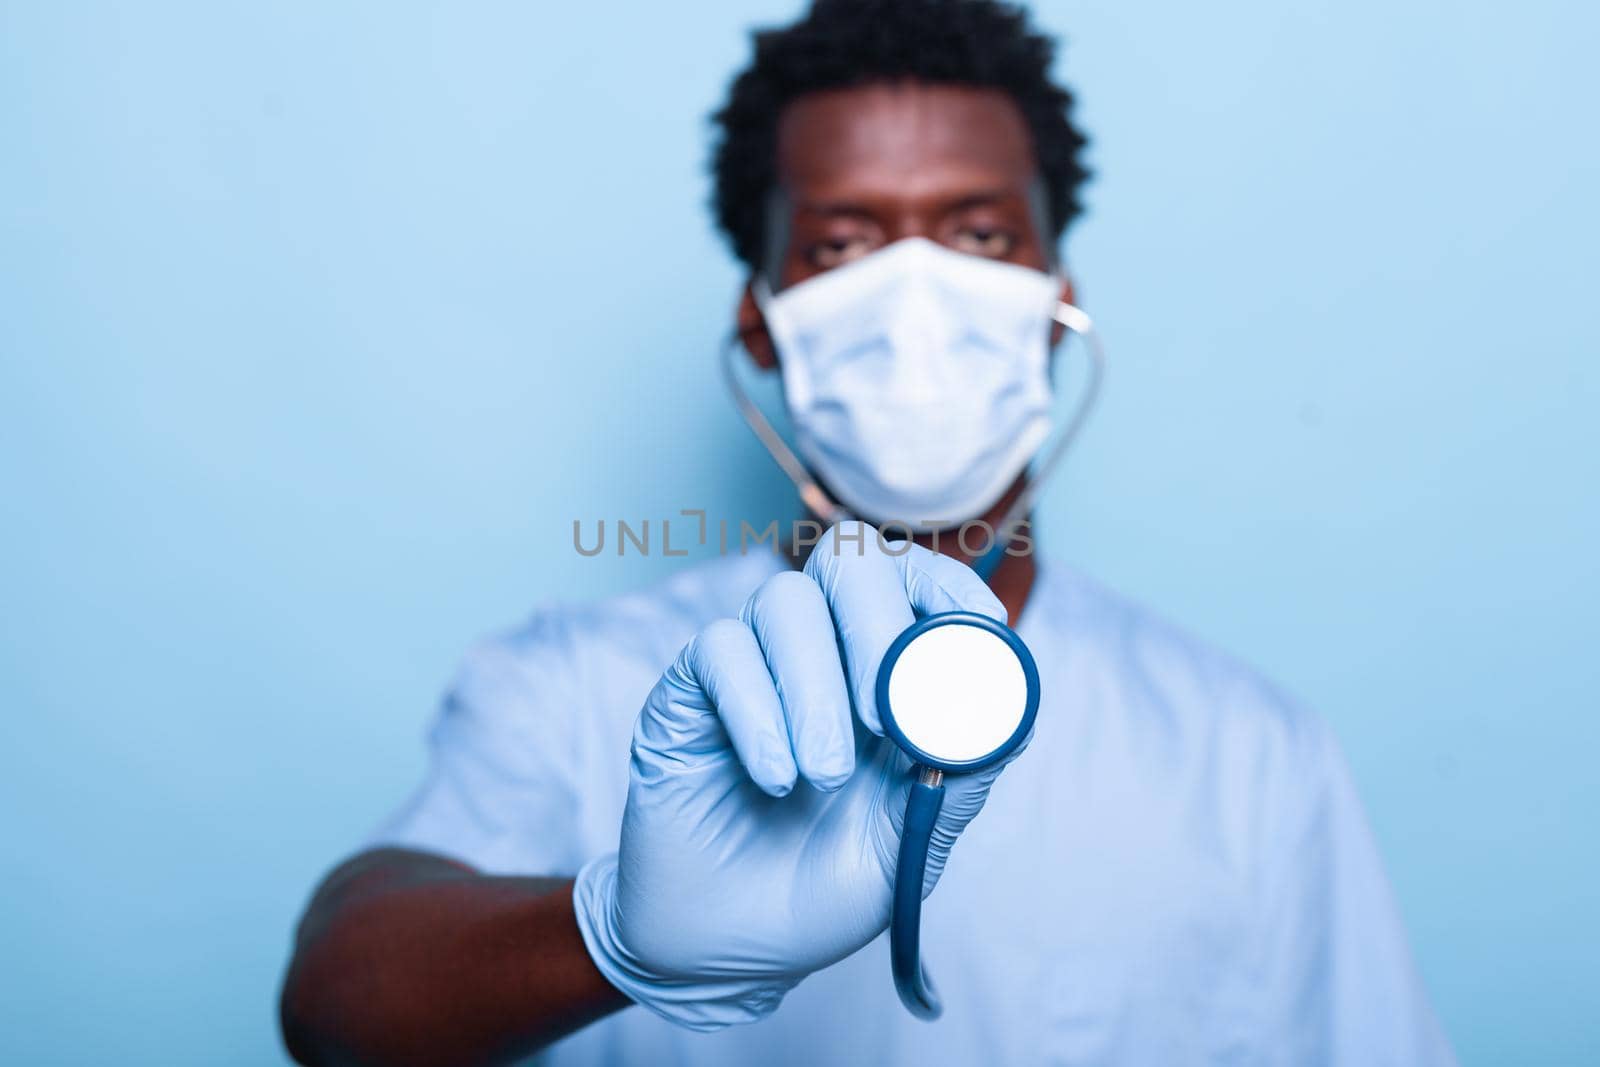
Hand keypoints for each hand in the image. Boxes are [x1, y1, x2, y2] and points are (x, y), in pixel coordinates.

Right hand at [573, 523, 1022, 1029]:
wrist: (725, 952)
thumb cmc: (822, 891)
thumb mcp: (909, 847)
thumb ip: (956, 778)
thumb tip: (1002, 708)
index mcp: (888, 678)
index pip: (921, 581)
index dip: (951, 586)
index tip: (975, 628)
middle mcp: (824, 654)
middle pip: (853, 559)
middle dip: (878, 626)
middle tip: (881, 717)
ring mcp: (755, 666)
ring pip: (785, 601)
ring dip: (814, 688)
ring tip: (822, 777)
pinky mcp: (690, 689)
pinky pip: (721, 649)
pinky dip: (756, 712)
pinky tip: (773, 779)